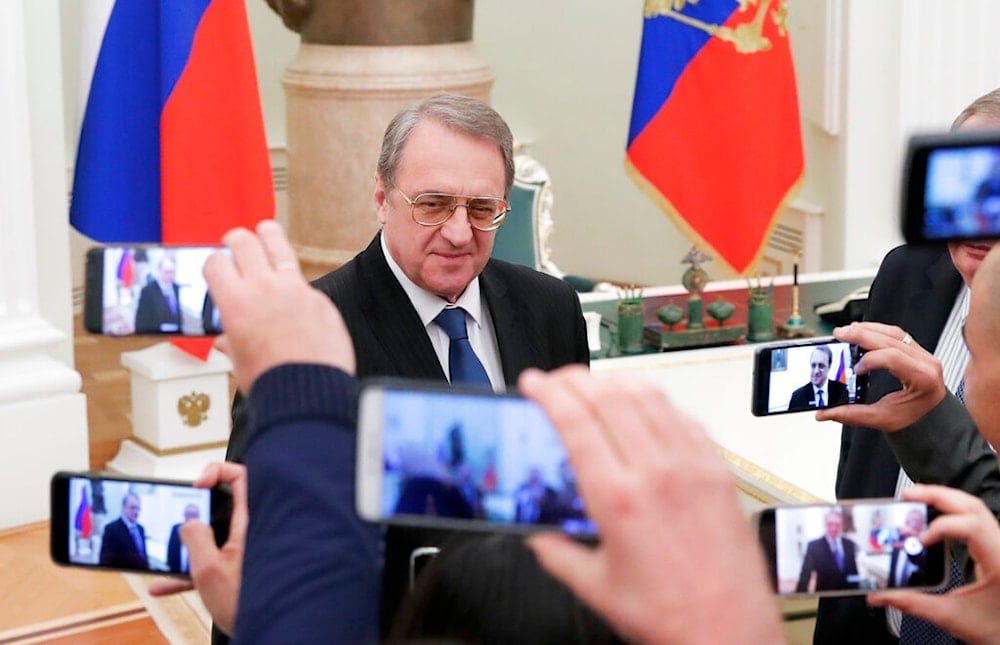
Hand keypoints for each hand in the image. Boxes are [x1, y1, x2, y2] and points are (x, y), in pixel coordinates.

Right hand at [148, 462, 248, 635]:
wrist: (272, 632)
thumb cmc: (250, 603)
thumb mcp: (209, 570)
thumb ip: (194, 539)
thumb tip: (188, 521)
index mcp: (251, 523)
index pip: (242, 476)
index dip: (218, 470)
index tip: (197, 485)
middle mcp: (253, 531)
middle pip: (225, 504)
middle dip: (197, 509)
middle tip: (180, 517)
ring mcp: (247, 551)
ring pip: (215, 534)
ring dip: (189, 544)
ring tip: (166, 551)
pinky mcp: (241, 570)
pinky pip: (214, 561)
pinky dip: (191, 570)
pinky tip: (165, 585)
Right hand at [203, 220, 355, 393]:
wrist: (309, 393)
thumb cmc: (272, 381)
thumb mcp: (239, 362)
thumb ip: (232, 342)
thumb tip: (226, 341)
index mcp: (235, 302)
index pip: (215, 262)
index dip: (213, 262)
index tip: (217, 266)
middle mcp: (264, 287)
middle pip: (244, 242)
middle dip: (236, 239)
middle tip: (235, 242)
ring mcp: (295, 289)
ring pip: (280, 246)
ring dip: (269, 236)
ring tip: (265, 231)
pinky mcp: (320, 299)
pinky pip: (305, 283)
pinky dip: (296, 285)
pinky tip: (294, 293)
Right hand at [519, 366, 783, 644]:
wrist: (729, 630)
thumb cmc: (671, 615)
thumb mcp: (596, 587)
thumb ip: (557, 554)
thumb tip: (538, 536)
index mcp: (618, 499)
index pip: (575, 421)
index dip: (548, 392)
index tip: (533, 382)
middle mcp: (656, 472)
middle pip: (609, 396)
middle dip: (575, 378)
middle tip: (557, 380)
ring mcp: (692, 466)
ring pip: (649, 397)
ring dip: (614, 381)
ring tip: (595, 384)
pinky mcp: (717, 470)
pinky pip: (683, 417)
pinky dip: (657, 401)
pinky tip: (645, 406)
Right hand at [815, 322, 946, 430]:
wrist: (933, 421)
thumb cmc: (916, 422)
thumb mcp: (882, 419)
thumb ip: (852, 415)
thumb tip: (824, 413)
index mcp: (922, 378)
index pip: (892, 357)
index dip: (869, 359)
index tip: (854, 369)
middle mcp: (926, 362)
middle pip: (891, 338)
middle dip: (862, 334)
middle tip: (839, 334)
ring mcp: (924, 354)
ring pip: (893, 332)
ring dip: (868, 329)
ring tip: (847, 330)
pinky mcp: (917, 351)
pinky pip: (897, 335)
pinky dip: (877, 331)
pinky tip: (862, 332)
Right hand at [868, 485, 999, 644]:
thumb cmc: (995, 629)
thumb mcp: (952, 617)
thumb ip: (914, 604)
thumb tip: (881, 594)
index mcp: (998, 561)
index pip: (972, 526)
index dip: (941, 527)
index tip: (919, 541)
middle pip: (971, 505)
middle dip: (937, 496)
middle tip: (907, 496)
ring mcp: (999, 544)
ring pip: (974, 506)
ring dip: (943, 498)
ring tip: (915, 498)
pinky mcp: (994, 547)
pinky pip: (974, 517)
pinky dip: (951, 509)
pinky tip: (932, 511)